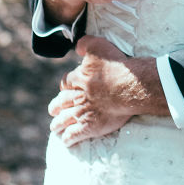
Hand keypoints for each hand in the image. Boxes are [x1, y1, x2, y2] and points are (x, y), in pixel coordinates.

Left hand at [48, 36, 169, 146]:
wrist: (130, 87)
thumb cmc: (116, 66)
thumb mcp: (99, 46)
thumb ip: (85, 44)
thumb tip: (78, 47)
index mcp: (78, 79)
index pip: (65, 84)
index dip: (65, 86)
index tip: (66, 89)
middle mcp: (77, 97)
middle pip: (60, 103)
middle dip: (56, 107)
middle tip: (53, 110)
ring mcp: (82, 113)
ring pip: (64, 120)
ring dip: (58, 124)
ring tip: (55, 127)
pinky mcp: (90, 127)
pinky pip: (74, 135)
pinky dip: (68, 138)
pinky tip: (67, 140)